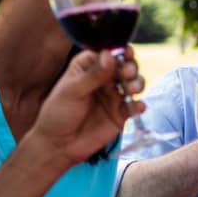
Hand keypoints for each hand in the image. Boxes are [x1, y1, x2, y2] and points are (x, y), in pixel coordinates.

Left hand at [26, 49, 144, 167]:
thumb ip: (93, 75)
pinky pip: (135, 106)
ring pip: (133, 83)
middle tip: (126, 73)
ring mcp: (114, 96)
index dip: (118, 51)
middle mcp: (104, 78)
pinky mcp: (121, 114)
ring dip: (137, 83)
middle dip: (130, 67)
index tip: (124, 53)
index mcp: (88, 67)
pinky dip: (139, 105)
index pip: (108, 53)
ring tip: (132, 89)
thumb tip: (110, 55)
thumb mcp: (71, 91)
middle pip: (125, 66)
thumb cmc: (58, 113)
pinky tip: (138, 106)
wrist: (58, 145)